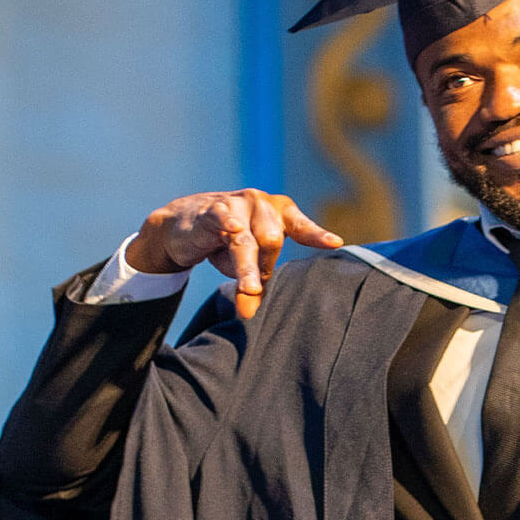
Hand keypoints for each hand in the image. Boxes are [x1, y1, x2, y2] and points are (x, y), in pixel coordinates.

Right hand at [126, 189, 342, 318]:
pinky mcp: (211, 209)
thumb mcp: (247, 263)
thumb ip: (254, 286)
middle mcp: (263, 205)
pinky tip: (234, 228)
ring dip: (247, 267)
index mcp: (281, 215)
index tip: (335, 243)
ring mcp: (237, 204)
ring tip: (250, 289)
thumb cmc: (228, 243)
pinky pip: (221, 215)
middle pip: (272, 240)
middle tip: (253, 288)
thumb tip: (248, 315)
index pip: (302, 227)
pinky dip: (227, 222)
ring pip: (246, 240)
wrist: (185, 225)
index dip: (317, 235)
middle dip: (264, 267)